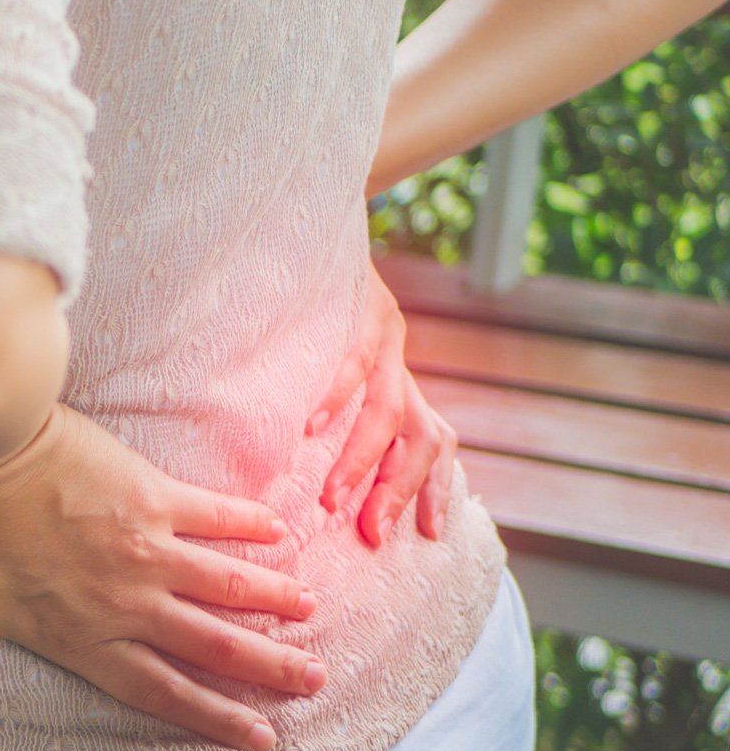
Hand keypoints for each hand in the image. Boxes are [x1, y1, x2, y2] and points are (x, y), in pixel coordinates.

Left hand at [0, 402, 324, 750]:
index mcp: (80, 636)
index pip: (159, 691)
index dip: (213, 718)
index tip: (259, 738)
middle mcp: (124, 601)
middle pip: (211, 645)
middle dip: (267, 667)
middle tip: (311, 680)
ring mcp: (144, 546)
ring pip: (226, 583)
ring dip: (273, 598)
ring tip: (310, 610)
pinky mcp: (150, 493)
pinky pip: (214, 514)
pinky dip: (248, 524)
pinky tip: (278, 531)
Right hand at [305, 259, 457, 545]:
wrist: (320, 216)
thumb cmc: (314, 295)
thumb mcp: (336, 350)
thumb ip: (340, 395)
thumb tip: (310, 453)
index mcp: (400, 372)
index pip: (436, 439)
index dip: (439, 487)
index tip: (431, 535)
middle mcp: (400, 357)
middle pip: (423, 435)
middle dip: (400, 490)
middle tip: (371, 532)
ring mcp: (385, 332)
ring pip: (387, 410)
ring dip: (362, 461)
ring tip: (334, 498)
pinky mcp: (360, 308)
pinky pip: (350, 361)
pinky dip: (332, 398)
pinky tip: (310, 429)